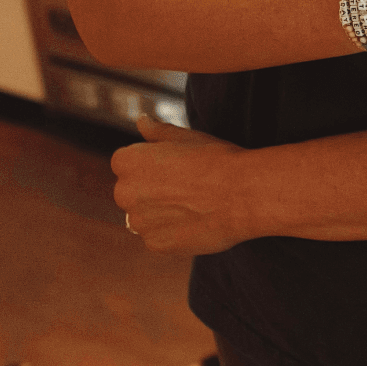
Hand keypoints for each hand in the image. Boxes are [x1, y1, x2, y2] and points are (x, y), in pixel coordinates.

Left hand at [111, 116, 246, 255]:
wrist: (242, 194)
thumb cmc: (216, 160)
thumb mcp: (185, 137)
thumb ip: (157, 131)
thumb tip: (142, 120)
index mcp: (126, 161)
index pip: (126, 164)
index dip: (154, 165)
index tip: (176, 167)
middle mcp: (124, 193)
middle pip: (132, 192)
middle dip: (152, 191)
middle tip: (186, 187)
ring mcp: (138, 222)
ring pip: (144, 217)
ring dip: (161, 214)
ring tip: (193, 206)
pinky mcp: (155, 244)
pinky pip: (158, 238)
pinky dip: (172, 233)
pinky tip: (195, 222)